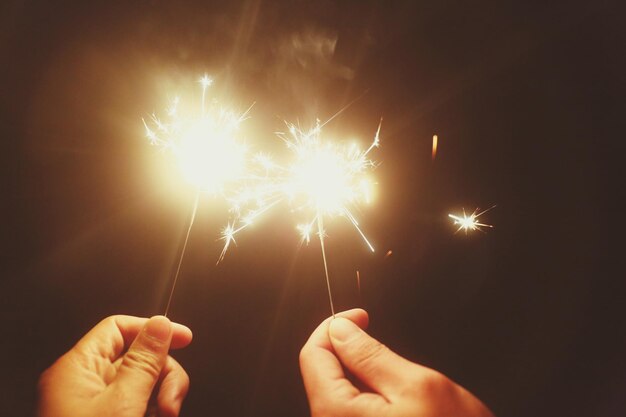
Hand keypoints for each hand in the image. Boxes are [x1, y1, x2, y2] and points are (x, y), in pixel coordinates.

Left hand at [38, 315, 192, 416]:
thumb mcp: (123, 401)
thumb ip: (144, 361)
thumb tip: (161, 324)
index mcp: (76, 368)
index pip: (118, 328)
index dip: (153, 329)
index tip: (183, 338)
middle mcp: (81, 384)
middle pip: (136, 358)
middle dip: (162, 376)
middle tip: (170, 401)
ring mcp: (91, 406)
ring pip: (140, 384)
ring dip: (160, 398)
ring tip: (163, 416)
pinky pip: (134, 404)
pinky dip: (150, 410)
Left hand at [299, 309, 493, 416]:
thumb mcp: (417, 385)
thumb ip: (370, 354)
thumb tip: (339, 329)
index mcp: (337, 414)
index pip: (312, 355)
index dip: (335, 327)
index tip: (359, 317)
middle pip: (322, 375)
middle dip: (349, 351)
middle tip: (380, 343)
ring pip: (337, 393)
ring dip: (361, 374)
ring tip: (398, 379)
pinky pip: (351, 412)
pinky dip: (367, 396)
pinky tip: (396, 401)